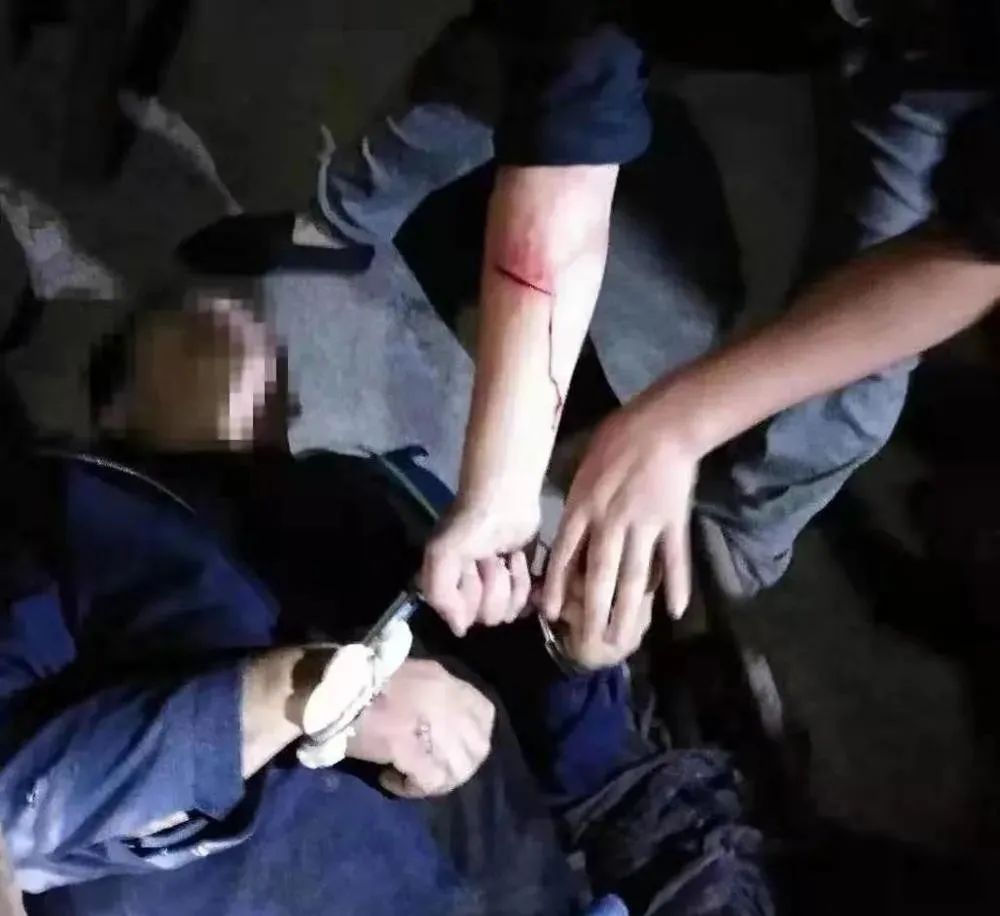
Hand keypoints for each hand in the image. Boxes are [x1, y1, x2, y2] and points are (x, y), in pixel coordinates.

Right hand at [346, 659, 495, 797]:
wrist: (327, 689)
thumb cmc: (360, 683)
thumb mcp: (410, 676)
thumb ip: (434, 696)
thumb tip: (448, 725)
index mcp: (443, 679)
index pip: (485, 713)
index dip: (476, 737)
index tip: (454, 749)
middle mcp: (444, 698)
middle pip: (477, 746)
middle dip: (460, 767)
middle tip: (433, 772)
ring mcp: (429, 722)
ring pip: (458, 768)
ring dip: (437, 781)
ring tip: (410, 779)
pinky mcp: (407, 746)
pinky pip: (429, 781)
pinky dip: (412, 789)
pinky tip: (390, 781)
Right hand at [421, 499, 539, 635]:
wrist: (506, 498)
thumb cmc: (471, 525)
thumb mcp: (443, 555)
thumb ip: (441, 594)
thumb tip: (459, 629)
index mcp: (447, 588)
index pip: (461, 618)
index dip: (469, 597)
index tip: (470, 571)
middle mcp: (470, 592)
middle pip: (488, 617)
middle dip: (493, 587)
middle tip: (490, 559)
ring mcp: (497, 588)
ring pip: (509, 611)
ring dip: (510, 581)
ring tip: (505, 556)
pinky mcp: (520, 580)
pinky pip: (526, 601)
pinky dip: (524, 580)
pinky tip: (517, 559)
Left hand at [541, 399, 697, 662]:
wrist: (662, 423)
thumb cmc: (617, 439)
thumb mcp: (582, 469)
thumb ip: (576, 504)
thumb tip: (568, 534)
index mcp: (584, 506)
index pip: (566, 553)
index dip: (558, 585)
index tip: (551, 613)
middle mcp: (611, 520)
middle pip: (601, 573)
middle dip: (595, 611)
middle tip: (590, 643)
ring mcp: (645, 524)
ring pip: (635, 575)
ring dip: (630, 610)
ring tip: (626, 638)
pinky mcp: (674, 522)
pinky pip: (675, 559)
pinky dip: (677, 585)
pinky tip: (674, 612)